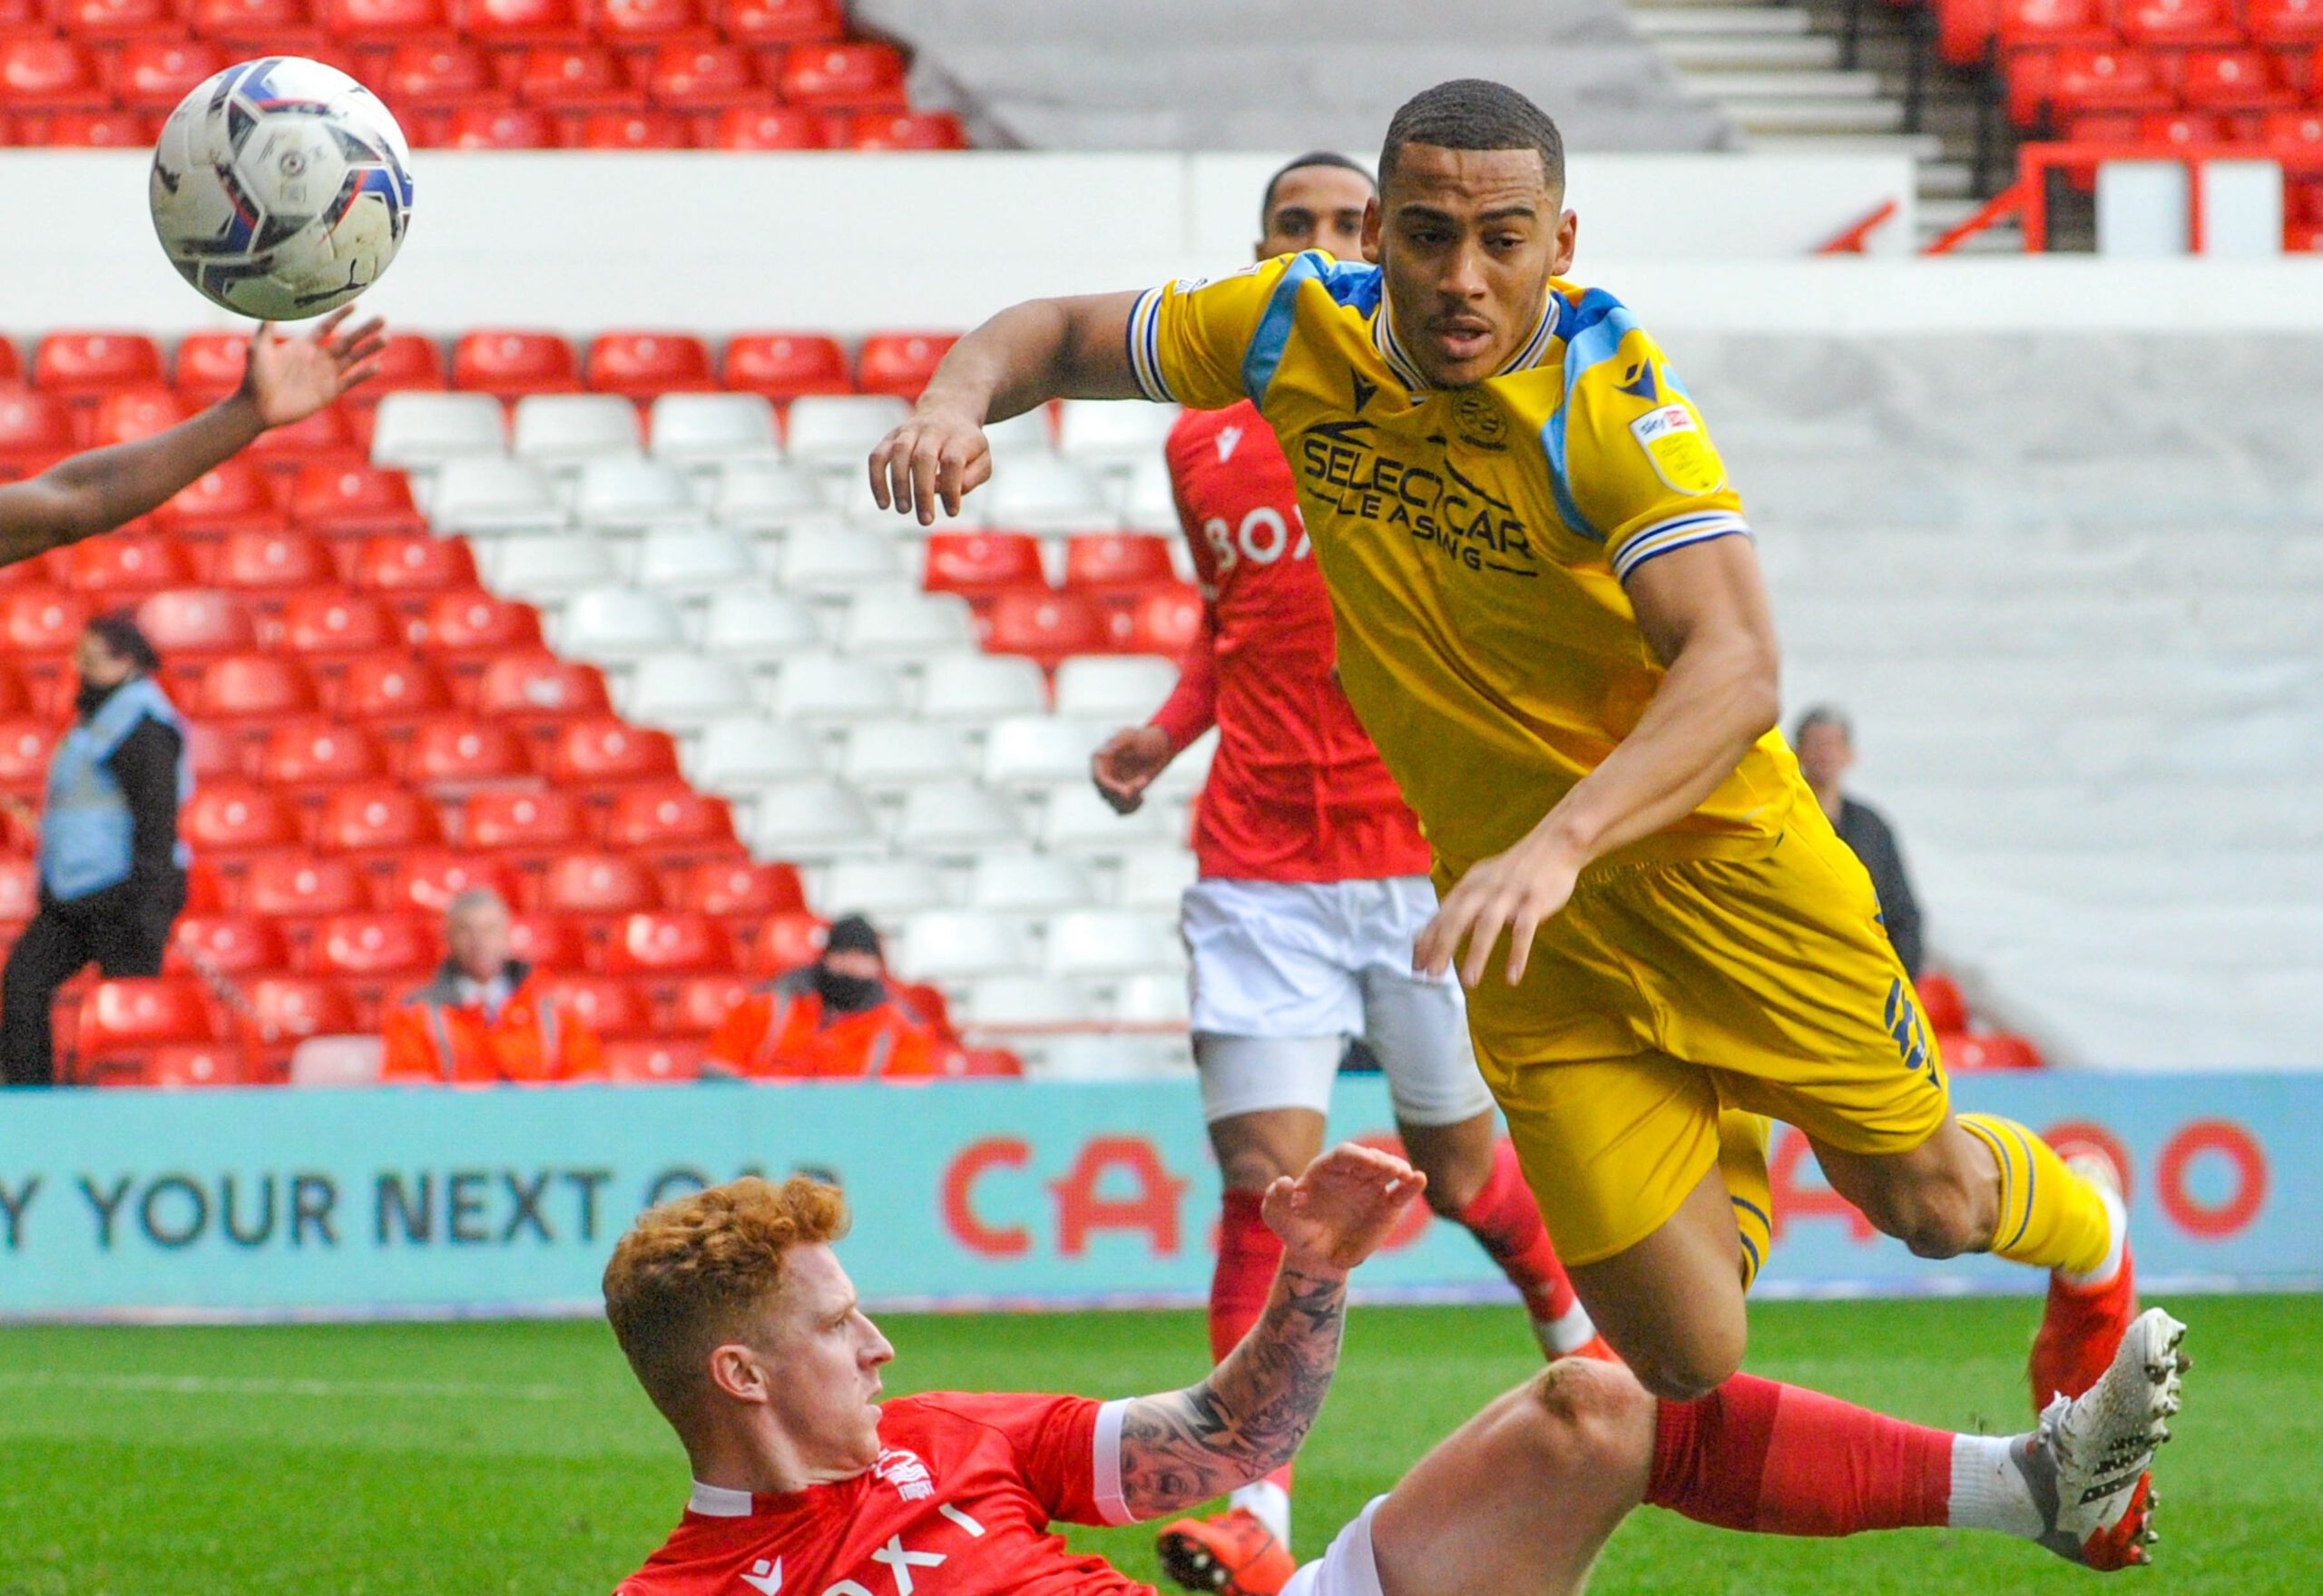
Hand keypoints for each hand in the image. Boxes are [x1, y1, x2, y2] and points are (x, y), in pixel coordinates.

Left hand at [241, 306, 386, 427]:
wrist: (257, 407)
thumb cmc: (254, 378)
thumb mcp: (258, 349)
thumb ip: (266, 329)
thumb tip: (269, 307)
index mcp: (304, 346)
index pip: (328, 327)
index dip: (341, 316)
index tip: (356, 304)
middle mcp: (319, 358)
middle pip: (348, 340)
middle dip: (365, 330)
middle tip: (382, 318)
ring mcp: (326, 375)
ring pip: (354, 359)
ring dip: (370, 349)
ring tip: (385, 338)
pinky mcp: (329, 392)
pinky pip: (350, 381)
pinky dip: (363, 374)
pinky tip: (376, 365)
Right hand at [868, 402, 991, 525]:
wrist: (948, 411)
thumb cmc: (966, 445)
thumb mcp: (982, 460)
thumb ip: (969, 478)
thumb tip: (942, 492)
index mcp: (959, 437)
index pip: (953, 462)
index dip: (951, 489)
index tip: (952, 512)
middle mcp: (932, 430)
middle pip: (924, 458)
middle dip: (922, 492)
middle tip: (925, 520)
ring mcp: (909, 431)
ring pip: (898, 453)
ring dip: (899, 485)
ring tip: (904, 510)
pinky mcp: (891, 436)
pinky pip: (877, 455)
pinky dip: (877, 480)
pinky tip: (884, 503)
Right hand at [1091, 725, 1171, 813]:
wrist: (1160, 747)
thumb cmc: (1144, 738)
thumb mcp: (1131, 736)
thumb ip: (1118, 743)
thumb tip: (1102, 753)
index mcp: (1100, 760)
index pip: (1098, 779)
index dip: (1110, 788)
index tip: (1127, 792)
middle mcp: (1102, 774)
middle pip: (1105, 794)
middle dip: (1124, 794)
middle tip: (1142, 783)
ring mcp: (1111, 786)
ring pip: (1114, 804)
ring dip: (1130, 802)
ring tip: (1142, 794)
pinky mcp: (1122, 794)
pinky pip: (1121, 810)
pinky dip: (1131, 809)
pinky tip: (1142, 799)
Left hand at [1261, 1142, 1425, 1272]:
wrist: (1317, 1255)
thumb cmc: (1296, 1229)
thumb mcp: (1277, 1215)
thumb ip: (1276, 1198)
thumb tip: (1284, 1182)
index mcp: (1325, 1169)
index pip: (1343, 1155)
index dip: (1355, 1156)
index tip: (1366, 1161)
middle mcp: (1351, 1173)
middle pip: (1369, 1158)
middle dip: (1379, 1160)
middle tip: (1388, 1168)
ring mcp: (1370, 1187)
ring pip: (1387, 1170)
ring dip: (1397, 1167)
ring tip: (1405, 1174)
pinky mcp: (1386, 1205)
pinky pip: (1401, 1192)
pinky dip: (1411, 1185)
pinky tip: (1419, 1179)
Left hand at [1413, 821, 1583, 987]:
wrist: (1553, 844)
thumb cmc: (1512, 871)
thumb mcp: (1481, 882)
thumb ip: (1461, 905)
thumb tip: (1434, 933)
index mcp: (1469, 886)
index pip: (1441, 915)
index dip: (1428, 940)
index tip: (1417, 966)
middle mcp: (1484, 889)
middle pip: (1458, 918)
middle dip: (1443, 947)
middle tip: (1433, 975)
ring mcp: (1509, 894)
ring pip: (1488, 925)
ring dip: (1477, 954)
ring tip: (1469, 981)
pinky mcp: (1534, 900)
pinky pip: (1524, 930)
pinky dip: (1517, 953)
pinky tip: (1512, 977)